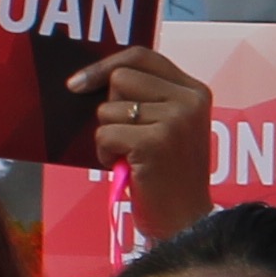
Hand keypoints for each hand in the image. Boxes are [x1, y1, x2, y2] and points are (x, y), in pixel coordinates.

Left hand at [77, 47, 218, 239]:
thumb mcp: (169, 126)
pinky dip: (104, 152)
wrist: (186, 220)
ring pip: (108, 108)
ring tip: (129, 155)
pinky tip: (124, 166)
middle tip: (125, 136)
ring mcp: (175, 120)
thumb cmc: (170, 175)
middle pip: (120, 78)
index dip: (106, 65)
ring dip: (107, 135)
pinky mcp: (155, 142)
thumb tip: (91, 79)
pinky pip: (105, 133)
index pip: (142, 56)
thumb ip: (147, 97)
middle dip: (110, 108)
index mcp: (195, 91)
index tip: (80, 83)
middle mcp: (190, 100)